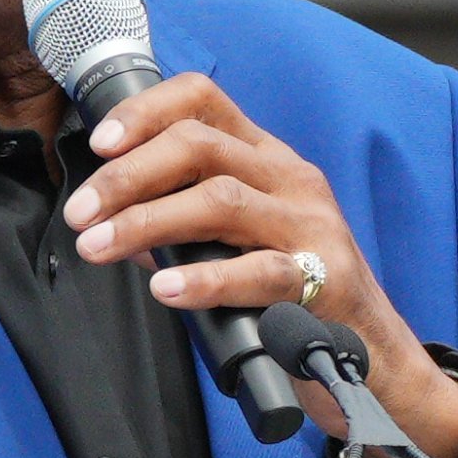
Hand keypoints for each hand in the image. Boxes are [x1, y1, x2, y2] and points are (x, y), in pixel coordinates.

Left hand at [61, 74, 457, 457]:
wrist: (375, 358)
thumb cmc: (300, 293)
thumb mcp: (245, 237)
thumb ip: (186, 224)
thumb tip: (116, 221)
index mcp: (268, 159)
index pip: (203, 100)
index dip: (146, 113)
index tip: (99, 145)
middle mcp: (291, 180)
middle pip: (200, 146)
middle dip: (127, 176)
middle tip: (82, 213)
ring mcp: (311, 227)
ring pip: (219, 201)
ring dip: (147, 222)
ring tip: (101, 247)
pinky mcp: (325, 280)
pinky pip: (260, 271)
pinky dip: (205, 279)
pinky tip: (167, 288)